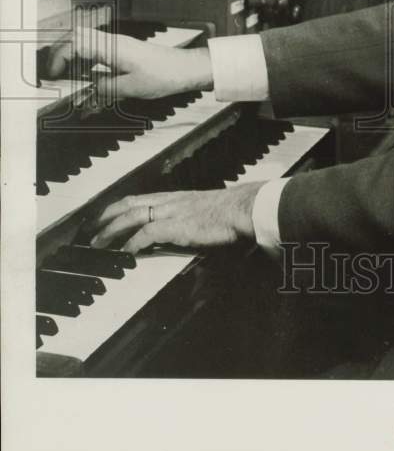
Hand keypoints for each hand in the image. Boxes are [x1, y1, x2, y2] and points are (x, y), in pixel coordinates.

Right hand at [44, 29, 212, 100]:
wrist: (185, 68)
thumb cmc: (163, 75)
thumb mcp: (131, 88)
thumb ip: (105, 88)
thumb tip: (87, 88)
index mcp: (112, 48)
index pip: (75, 44)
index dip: (59, 59)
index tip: (53, 76)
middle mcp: (113, 41)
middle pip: (76, 36)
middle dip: (60, 52)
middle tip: (54, 74)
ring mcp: (118, 42)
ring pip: (85, 39)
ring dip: (72, 54)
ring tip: (66, 75)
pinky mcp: (123, 48)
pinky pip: (97, 46)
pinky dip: (85, 57)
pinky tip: (86, 73)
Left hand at [89, 184, 263, 253]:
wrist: (244, 208)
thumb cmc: (231, 212)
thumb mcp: (205, 212)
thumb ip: (189, 219)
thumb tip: (183, 230)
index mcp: (176, 197)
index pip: (139, 198)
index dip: (119, 207)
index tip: (105, 216)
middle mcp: (170, 201)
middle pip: (130, 205)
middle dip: (107, 218)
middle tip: (92, 232)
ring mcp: (173, 212)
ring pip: (133, 216)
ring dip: (112, 231)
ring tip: (100, 245)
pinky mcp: (178, 226)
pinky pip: (148, 233)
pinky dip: (133, 243)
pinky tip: (126, 253)